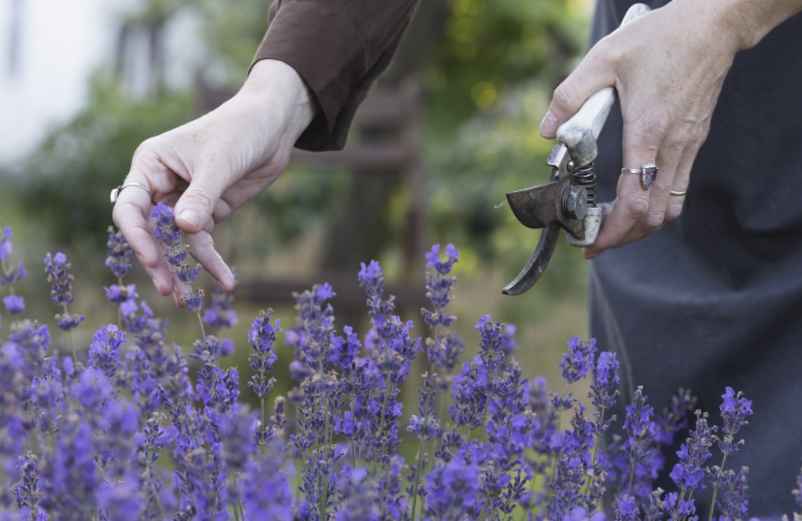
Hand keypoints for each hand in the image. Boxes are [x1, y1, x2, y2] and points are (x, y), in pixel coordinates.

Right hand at [112, 60, 313, 296]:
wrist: (273, 127)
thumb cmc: (239, 130)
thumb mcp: (219, 163)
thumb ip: (200, 197)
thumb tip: (183, 230)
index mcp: (150, 165)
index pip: (131, 206)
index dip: (137, 236)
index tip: (151, 260)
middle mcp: (161, 185)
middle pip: (150, 230)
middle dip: (158, 260)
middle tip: (167, 289)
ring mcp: (185, 201)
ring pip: (176, 241)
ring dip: (182, 268)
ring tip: (184, 300)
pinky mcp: (209, 212)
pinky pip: (203, 242)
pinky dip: (212, 262)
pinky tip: (226, 282)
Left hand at [539, 0, 742, 256]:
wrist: (712, 26)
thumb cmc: (659, 39)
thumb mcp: (604, 59)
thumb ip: (570, 96)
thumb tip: (547, 130)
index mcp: (648, 132)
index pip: (634, 201)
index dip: (612, 231)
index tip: (589, 244)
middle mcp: (672, 147)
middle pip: (653, 216)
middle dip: (623, 238)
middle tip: (595, 244)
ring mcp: (687, 146)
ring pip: (669, 207)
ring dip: (641, 226)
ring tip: (612, 229)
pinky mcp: (694, 141)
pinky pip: (677, 188)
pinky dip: (655, 205)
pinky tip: (634, 200)